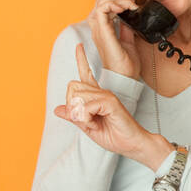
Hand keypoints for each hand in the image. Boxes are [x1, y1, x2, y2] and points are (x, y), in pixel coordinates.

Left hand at [55, 43, 153, 158]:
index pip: (86, 73)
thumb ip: (74, 117)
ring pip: (77, 98)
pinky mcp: (110, 102)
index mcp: (97, 96)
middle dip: (72, 107)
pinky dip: (86, 119)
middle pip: (72, 87)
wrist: (132, 144)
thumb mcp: (87, 127)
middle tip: (86, 120)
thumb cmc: (114, 136)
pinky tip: (95, 123)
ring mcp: (107, 95)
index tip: (79, 46)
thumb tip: (57, 109)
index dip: (81, 59)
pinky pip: (86, 107)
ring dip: (80, 116)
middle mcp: (102, 92)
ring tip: (93, 123)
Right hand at [89, 0, 143, 80]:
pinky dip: (112, 5)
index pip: (102, 7)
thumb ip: (126, 28)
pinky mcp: (103, 33)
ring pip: (100, 3)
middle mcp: (98, 29)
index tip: (129, 2)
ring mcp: (99, 30)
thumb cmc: (125, 64)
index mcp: (103, 30)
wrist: (125, 77)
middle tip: (130, 1)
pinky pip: (102, 11)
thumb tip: (130, 18)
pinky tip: (123, 8)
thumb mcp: (128, 40)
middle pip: (100, 2)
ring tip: (128, 4)